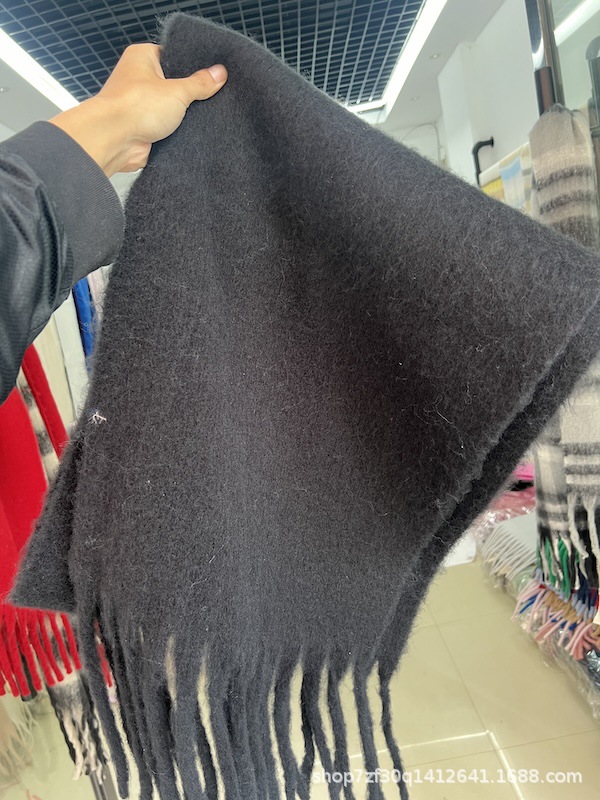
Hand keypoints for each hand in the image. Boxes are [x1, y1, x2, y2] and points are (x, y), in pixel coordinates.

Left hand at [49, 44, 226, 176]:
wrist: (114, 140)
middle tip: (212, 95)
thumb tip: (219, 73)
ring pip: (170, 107)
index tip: (212, 73)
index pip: (173, 55)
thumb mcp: (177, 91)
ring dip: (183, 115)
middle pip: (173, 83)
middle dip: (190, 93)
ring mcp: (140, 104)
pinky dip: (177, 131)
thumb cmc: (136, 106)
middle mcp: (138, 78)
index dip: (193, 65)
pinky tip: (193, 133)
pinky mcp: (143, 127)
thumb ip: (200, 83)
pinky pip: (166, 127)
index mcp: (142, 57)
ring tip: (205, 115)